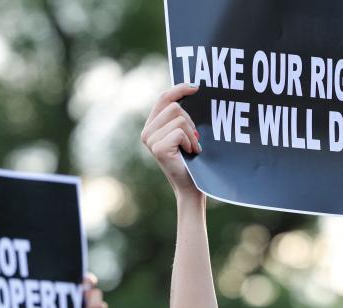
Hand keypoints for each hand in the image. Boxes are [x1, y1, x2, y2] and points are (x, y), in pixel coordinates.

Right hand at [141, 84, 202, 198]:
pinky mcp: (158, 148)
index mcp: (152, 126)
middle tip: (193, 138)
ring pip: (179, 118)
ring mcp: (150, 140)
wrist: (191, 185)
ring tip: (192, 147)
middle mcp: (147, 132)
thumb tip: (192, 87)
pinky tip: (190, 152)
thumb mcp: (185, 132)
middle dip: (190, 121)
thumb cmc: (191, 159)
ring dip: (191, 133)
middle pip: (174, 106)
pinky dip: (190, 141)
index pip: (163, 98)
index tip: (196, 87)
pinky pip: (180, 131)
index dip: (179, 89)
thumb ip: (181, 115)